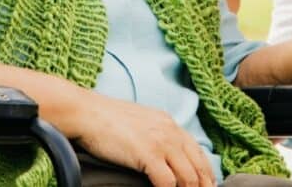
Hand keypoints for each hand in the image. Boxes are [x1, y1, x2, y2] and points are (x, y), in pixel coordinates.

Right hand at [71, 95, 215, 186]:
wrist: (86, 112)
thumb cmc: (104, 120)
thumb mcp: (139, 122)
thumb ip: (154, 135)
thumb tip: (159, 156)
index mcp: (169, 124)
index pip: (198, 153)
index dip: (206, 174)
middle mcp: (171, 132)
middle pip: (199, 167)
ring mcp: (161, 143)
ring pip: (189, 177)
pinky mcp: (149, 154)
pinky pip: (168, 183)